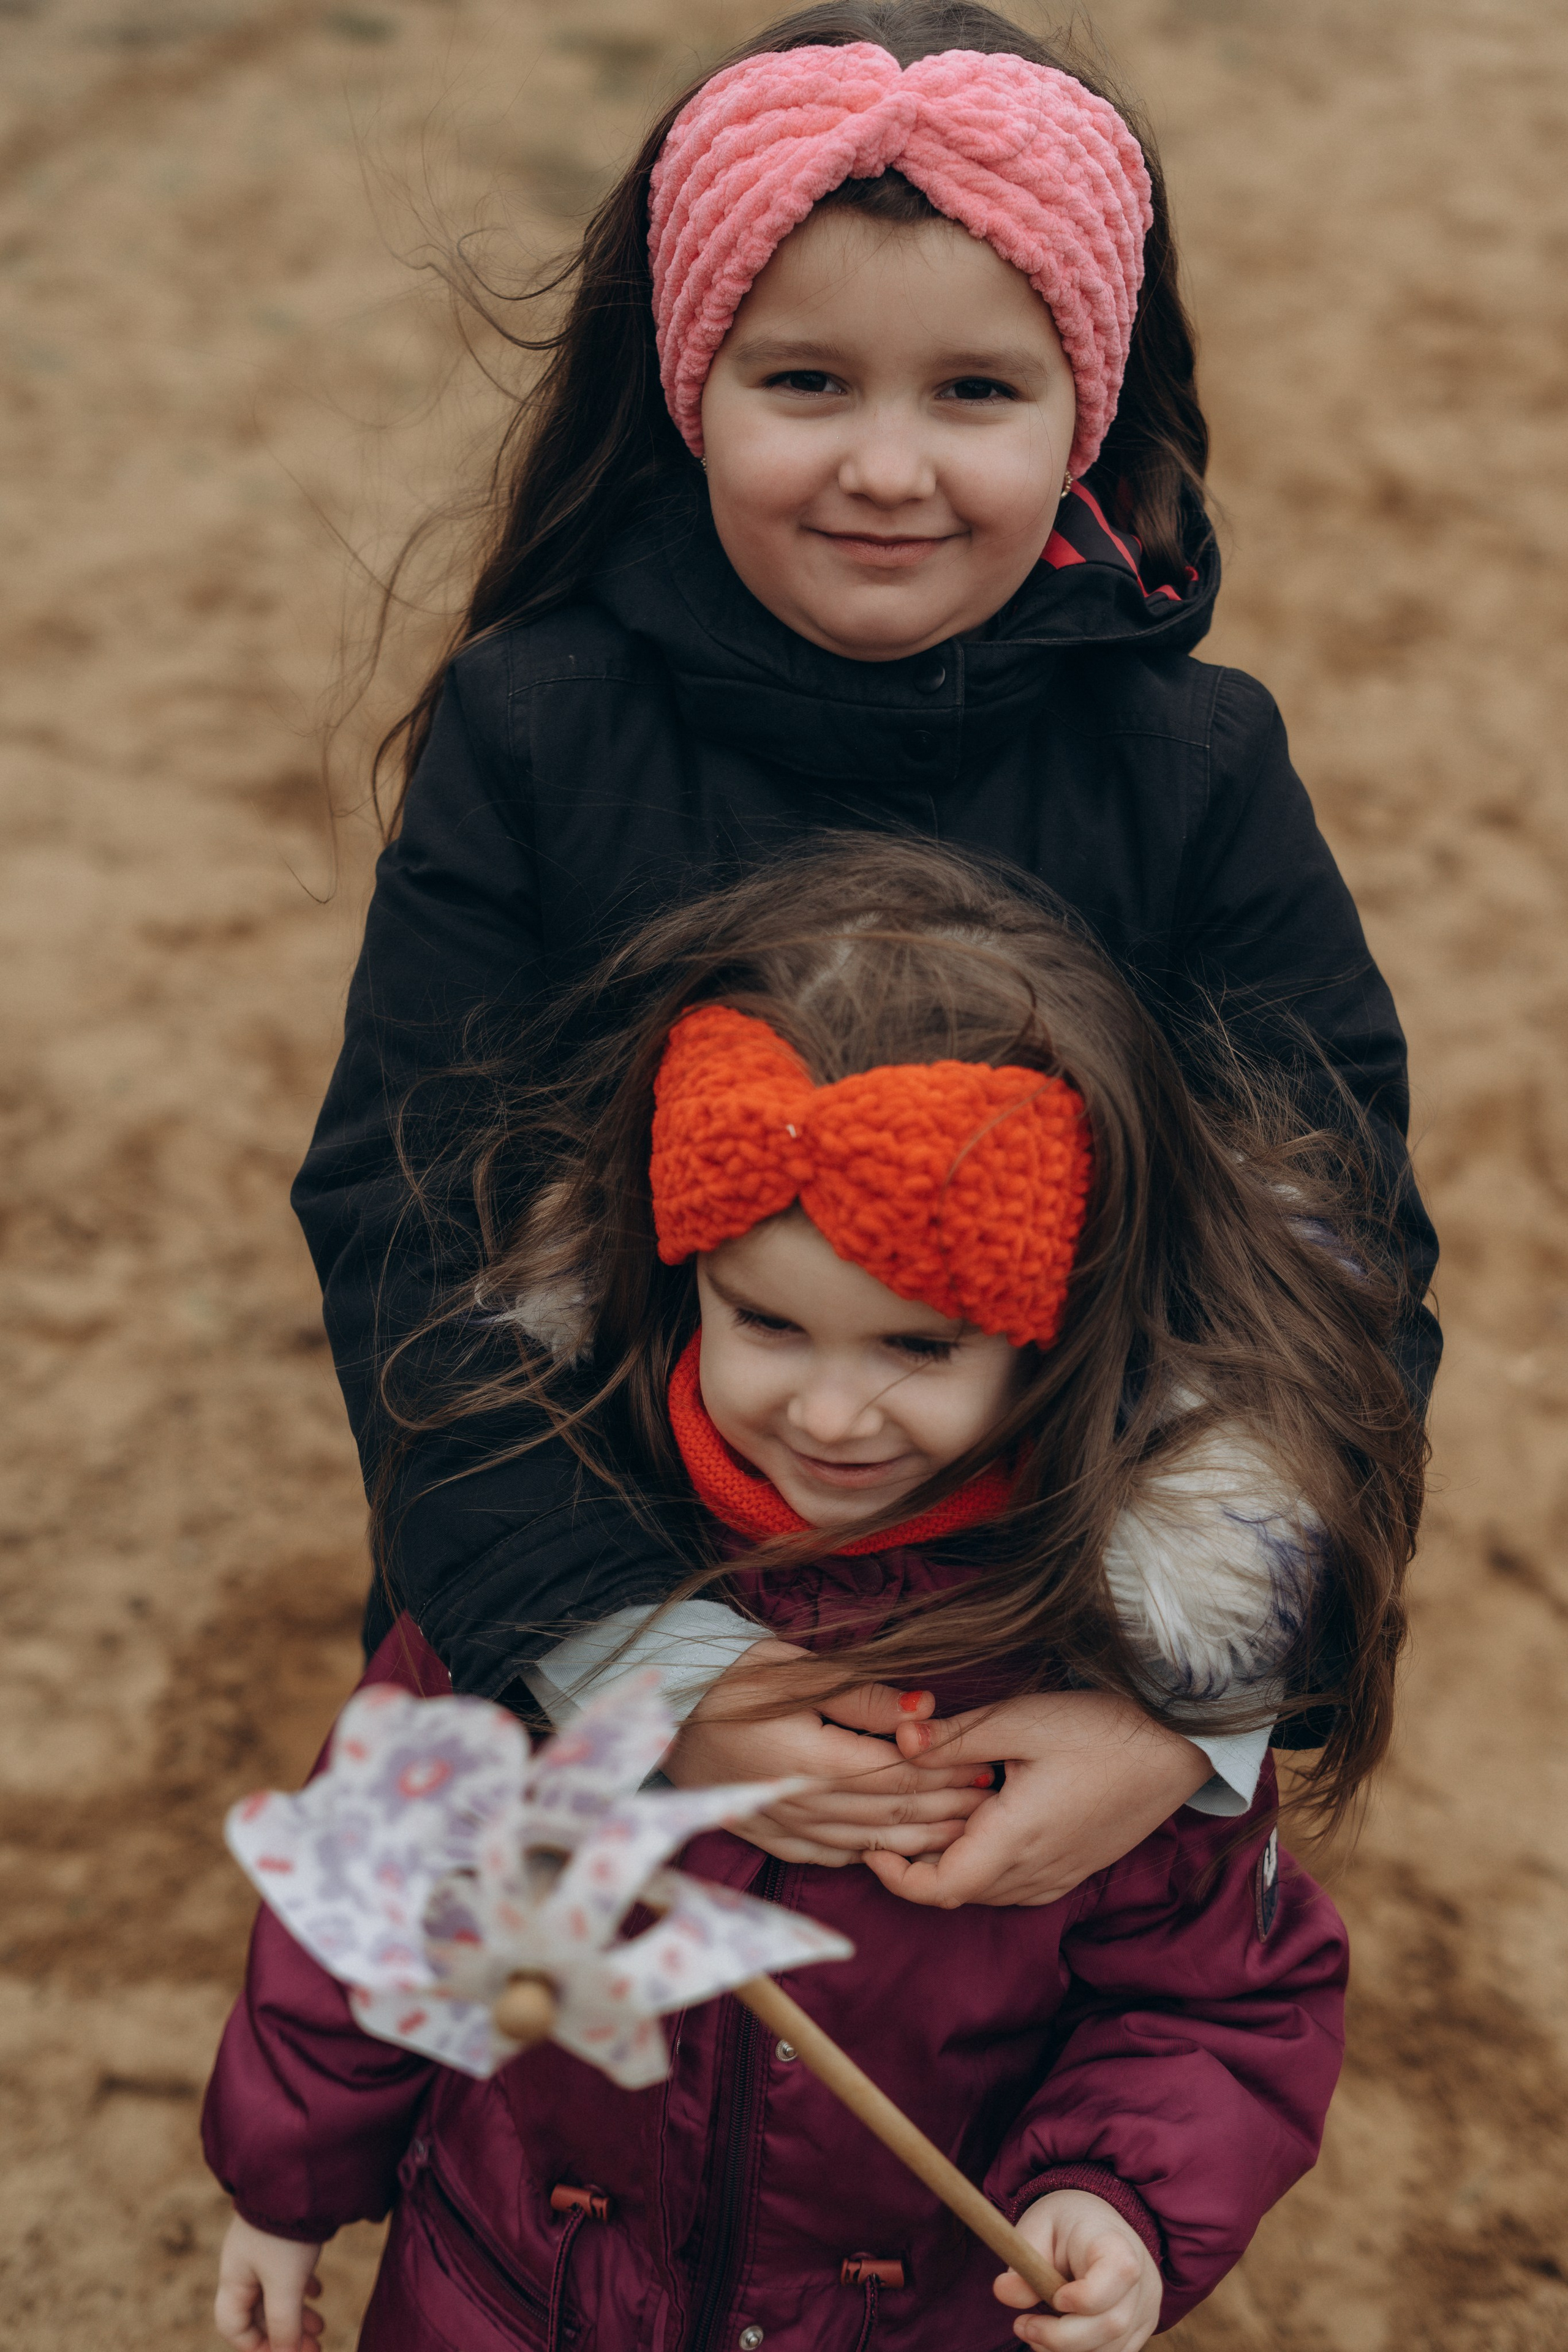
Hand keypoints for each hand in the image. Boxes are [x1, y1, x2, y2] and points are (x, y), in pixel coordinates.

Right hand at [214, 2215, 324, 2350]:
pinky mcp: (282, 2237)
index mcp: (234, 2279)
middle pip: (258, 2314)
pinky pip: (287, 2273)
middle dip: (284, 2335)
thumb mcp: (285, 2285)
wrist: (298, 2175)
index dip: (256, 2348)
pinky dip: (301, 2289)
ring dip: (297, 2315)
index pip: (234, 2327)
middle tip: (314, 2348)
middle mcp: (244, 2266)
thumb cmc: (285, 2233)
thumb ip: (283, 2324)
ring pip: (275, 2294)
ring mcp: (263, 2249)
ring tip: (321, 2327)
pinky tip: (317, 2292)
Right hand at [663, 1638, 994, 1866]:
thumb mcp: (793, 1670)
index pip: (899, 1775)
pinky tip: (903, 1848)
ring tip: (966, 1828)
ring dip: (924, 1837)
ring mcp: (789, 1828)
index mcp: (812, 1759)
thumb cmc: (731, 1684)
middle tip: (989, 1799)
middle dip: (948, 1808)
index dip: (947, 1773)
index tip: (984, 1763)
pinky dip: (877, 1854)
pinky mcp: (776, 1839)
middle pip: (893, 1814)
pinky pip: (837, 1856)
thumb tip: (924, 1707)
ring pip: (872, 1842)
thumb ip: (861, 1693)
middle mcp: (805, 1803)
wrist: (664, 1722)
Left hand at [864, 1691, 1211, 1907]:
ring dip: (950, 1862)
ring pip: (984, 1889)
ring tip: (927, 1814)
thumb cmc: (1103, 1730)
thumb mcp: (1021, 1720)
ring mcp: (1058, 1876)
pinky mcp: (1074, 1867)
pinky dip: (983, 1862)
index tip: (869, 1843)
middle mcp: (1034, 1873)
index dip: (893, 1875)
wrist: (1179, 1746)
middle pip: (955, 1891)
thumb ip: (954, 1736)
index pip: (936, 1889)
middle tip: (888, 1819)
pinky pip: (1013, 1883)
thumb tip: (896, 1740)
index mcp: (1013, 1843)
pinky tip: (979, 1819)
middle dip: (915, 1863)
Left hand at [995, 2189, 1161, 2349]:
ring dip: (1068, 2350)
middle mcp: (1142, 2280)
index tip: (1054, 2298)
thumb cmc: (1064, 2225)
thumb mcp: (1037, 2228)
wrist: (1096, 2224)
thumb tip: (1003, 2292)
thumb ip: (1023, 2260)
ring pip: (1111, 2349)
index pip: (1118, 2274)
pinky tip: (1058, 2337)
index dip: (1085, 2297)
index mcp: (1117, 2244)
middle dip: (1061, 2337)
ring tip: (1036, 2330)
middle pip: (1112, 2324)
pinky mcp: (1141, 2331)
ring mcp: (1146, 2310)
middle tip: (1023, 2326)